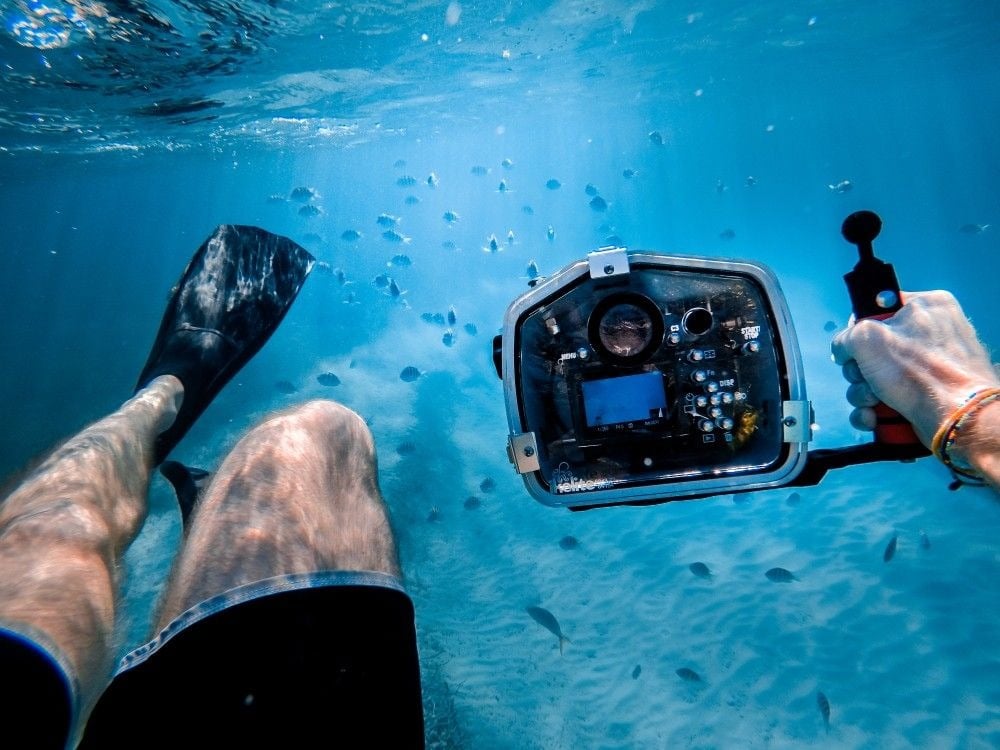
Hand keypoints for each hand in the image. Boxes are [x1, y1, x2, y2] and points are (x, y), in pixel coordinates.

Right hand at [831, 290, 998, 447]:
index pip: (877, 310)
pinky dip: (875, 411)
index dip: (859, 331)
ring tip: (874, 402)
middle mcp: (932, 334)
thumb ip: (846, 336)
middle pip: (872, 349)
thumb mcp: (866, 338)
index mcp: (927, 306)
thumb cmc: (922, 375)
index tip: (856, 348)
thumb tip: (843, 350)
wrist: (955, 420)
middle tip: (867, 378)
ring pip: (876, 378)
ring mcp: (930, 367)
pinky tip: (875, 417)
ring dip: (864, 394)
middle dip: (860, 372)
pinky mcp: (925, 395)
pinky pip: (888, 399)